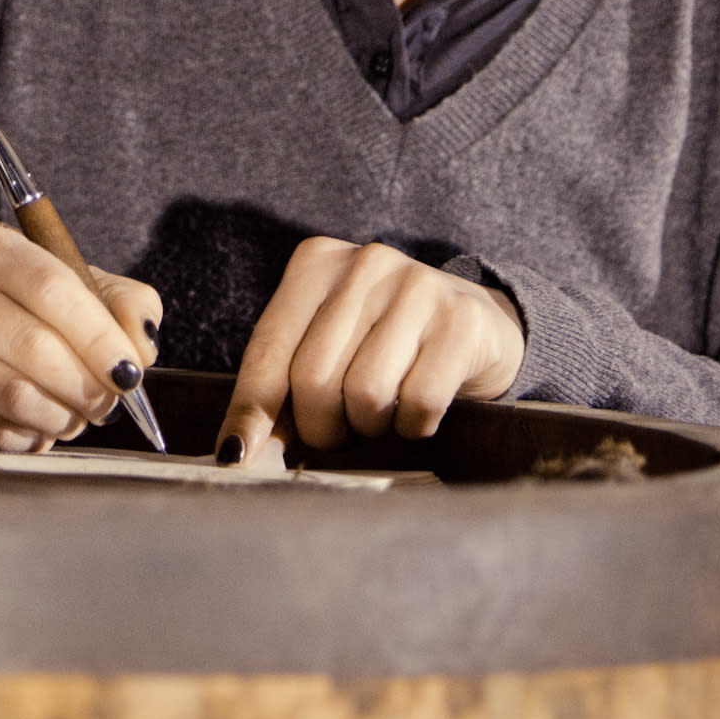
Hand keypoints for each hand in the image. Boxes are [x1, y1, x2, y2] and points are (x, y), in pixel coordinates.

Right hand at [0, 219, 161, 452]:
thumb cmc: (13, 309)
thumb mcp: (68, 283)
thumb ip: (121, 302)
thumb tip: (141, 347)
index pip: (52, 288)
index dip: (100, 337)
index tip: (130, 372)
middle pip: (36, 348)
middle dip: (87, 387)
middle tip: (104, 403)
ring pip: (15, 396)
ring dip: (62, 417)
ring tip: (70, 415)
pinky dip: (28, 438)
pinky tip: (31, 426)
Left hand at [219, 238, 523, 464]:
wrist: (481, 327)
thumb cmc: (384, 346)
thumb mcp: (326, 348)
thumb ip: (279, 388)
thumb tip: (238, 451)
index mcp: (316, 263)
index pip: (268, 348)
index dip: (251, 410)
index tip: (238, 455)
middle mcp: (365, 264)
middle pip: (313, 379)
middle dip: (320, 428)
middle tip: (338, 432)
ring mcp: (418, 286)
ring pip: (365, 394)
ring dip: (369, 427)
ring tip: (380, 415)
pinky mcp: (462, 321)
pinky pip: (419, 402)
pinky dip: (413, 426)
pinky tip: (418, 412)